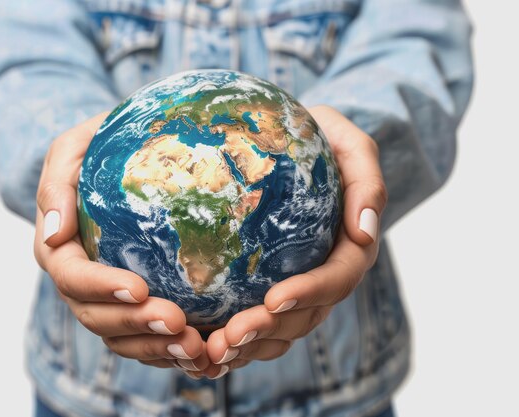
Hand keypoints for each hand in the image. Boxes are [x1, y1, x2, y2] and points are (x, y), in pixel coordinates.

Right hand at [33, 113, 211, 375]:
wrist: (127, 155)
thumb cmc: (100, 146)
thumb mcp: (74, 148)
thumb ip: (56, 183)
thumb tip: (52, 232)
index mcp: (59, 249)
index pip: (71, 277)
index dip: (101, 288)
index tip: (140, 287)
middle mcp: (81, 281)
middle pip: (97, 317)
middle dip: (136, 324)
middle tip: (178, 322)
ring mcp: (108, 297)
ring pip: (123, 337)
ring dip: (157, 348)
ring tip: (197, 348)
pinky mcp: (137, 304)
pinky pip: (147, 338)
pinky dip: (170, 350)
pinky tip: (204, 352)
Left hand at [203, 106, 387, 376]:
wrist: (298, 146)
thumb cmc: (324, 140)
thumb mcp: (351, 144)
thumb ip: (368, 181)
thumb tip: (365, 231)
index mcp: (350, 250)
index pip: (336, 279)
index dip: (309, 293)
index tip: (274, 297)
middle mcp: (327, 277)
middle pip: (305, 316)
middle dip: (270, 330)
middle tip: (230, 336)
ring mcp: (300, 288)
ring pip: (281, 331)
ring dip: (250, 346)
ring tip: (212, 351)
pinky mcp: (271, 287)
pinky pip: (258, 323)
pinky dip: (235, 340)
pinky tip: (202, 345)